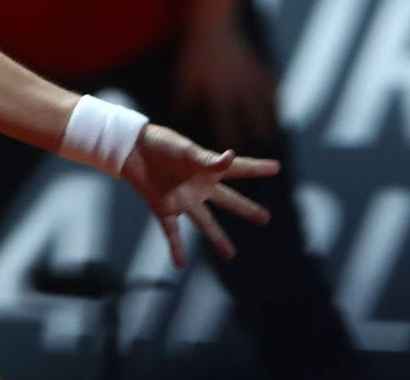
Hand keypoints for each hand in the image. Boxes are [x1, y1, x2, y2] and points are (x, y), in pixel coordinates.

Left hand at [119, 124, 279, 266]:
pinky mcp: (165, 209)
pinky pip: (172, 232)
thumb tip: (231, 157)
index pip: (239, 169)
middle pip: (229, 201)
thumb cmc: (161, 143)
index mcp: (208, 168)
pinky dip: (176, 249)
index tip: (277, 167)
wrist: (133, 149)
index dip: (258, 167)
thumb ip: (207, 158)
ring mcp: (184, 200)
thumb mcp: (184, 149)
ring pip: (205, 223)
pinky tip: (179, 265)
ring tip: (231, 255)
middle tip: (266, 218)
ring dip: (218, 239)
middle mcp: (200, 187)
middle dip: (247, 209)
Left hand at [173, 24, 277, 149]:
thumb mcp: (186, 77)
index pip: (225, 122)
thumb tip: (176, 119)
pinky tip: (277, 109)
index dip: (228, 137)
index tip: (230, 153)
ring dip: (268, 119)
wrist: (213, 26)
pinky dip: (274, 99)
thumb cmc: (195, 55)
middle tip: (260, 147)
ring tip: (270, 133)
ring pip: (264, 104)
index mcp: (218, 93)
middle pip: (250, 116)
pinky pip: (270, 87)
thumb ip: (183, 100)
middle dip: (255, 131)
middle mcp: (237, 88)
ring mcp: (250, 78)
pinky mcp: (257, 68)